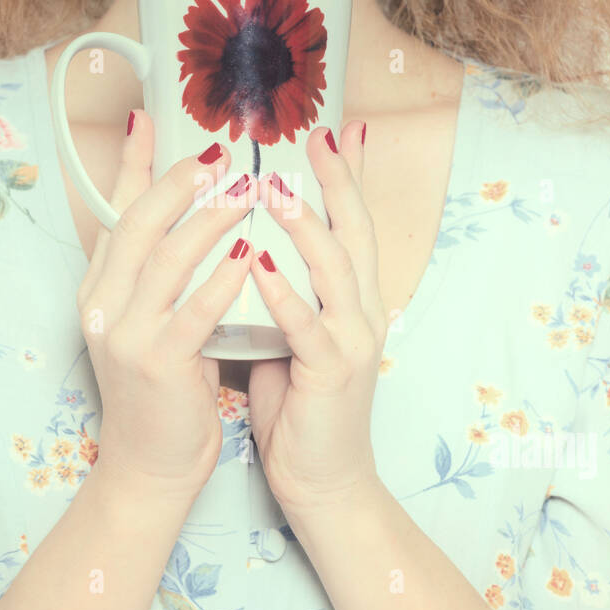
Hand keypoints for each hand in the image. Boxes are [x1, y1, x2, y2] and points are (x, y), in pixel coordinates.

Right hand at [77, 111, 258, 497]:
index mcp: (101, 290)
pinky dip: (218, 282)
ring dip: (207, 219)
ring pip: (165, 261)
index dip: (132, 165)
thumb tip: (201, 221)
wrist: (151, 467)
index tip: (149, 118)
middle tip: (219, 151)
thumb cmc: (166, 392)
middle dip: (178, 182)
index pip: (116, 214)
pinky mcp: (156, 366)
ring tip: (246, 188)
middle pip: (137, 225)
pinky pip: (191, 314)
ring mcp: (125, 336)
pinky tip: (245, 255)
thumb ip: (168, 278)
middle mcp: (103, 305)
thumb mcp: (156, 323)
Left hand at [246, 122, 385, 514]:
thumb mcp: (290, 333)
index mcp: (351, 300)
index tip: (331, 131)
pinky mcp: (332, 374)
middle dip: (338, 182)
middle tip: (316, 137)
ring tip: (278, 188)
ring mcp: (352, 341)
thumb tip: (246, 247)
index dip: (344, 178)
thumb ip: (280, 291)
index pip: (351, 225)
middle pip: (356, 232)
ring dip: (307, 227)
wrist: (321, 478)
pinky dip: (284, 294)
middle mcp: (362, 312)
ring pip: (337, 271)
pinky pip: (307, 327)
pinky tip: (260, 265)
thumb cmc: (299, 405)